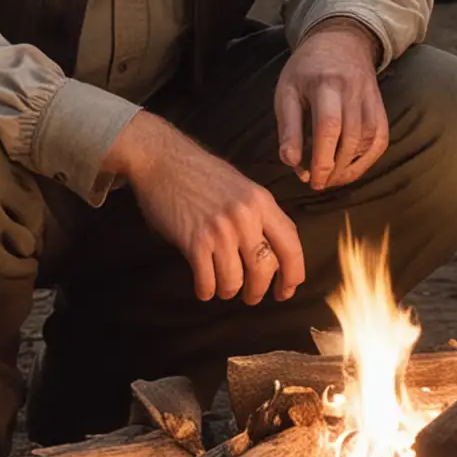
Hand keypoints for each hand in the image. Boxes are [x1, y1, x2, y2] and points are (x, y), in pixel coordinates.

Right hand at [103, 112, 305, 302]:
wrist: (163, 160)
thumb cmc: (203, 174)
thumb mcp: (243, 188)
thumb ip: (259, 215)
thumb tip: (273, 252)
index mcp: (262, 202)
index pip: (291, 245)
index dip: (293, 274)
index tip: (287, 290)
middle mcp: (246, 217)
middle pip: (265, 269)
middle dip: (258, 290)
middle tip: (252, 296)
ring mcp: (220, 230)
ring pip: (234, 280)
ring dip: (229, 291)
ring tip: (223, 288)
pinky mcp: (194, 242)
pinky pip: (207, 281)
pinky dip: (206, 290)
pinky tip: (204, 287)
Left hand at [276, 18, 388, 190]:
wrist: (340, 40)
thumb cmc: (306, 69)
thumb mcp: (287, 90)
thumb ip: (288, 127)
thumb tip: (291, 162)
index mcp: (324, 83)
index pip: (328, 126)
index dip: (322, 158)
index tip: (310, 179)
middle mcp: (351, 90)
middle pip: (350, 137)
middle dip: (335, 168)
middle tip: (319, 183)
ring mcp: (370, 97)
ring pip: (368, 139)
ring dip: (351, 166)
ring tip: (332, 179)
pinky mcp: (380, 105)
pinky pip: (381, 136)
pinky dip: (369, 158)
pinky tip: (352, 168)